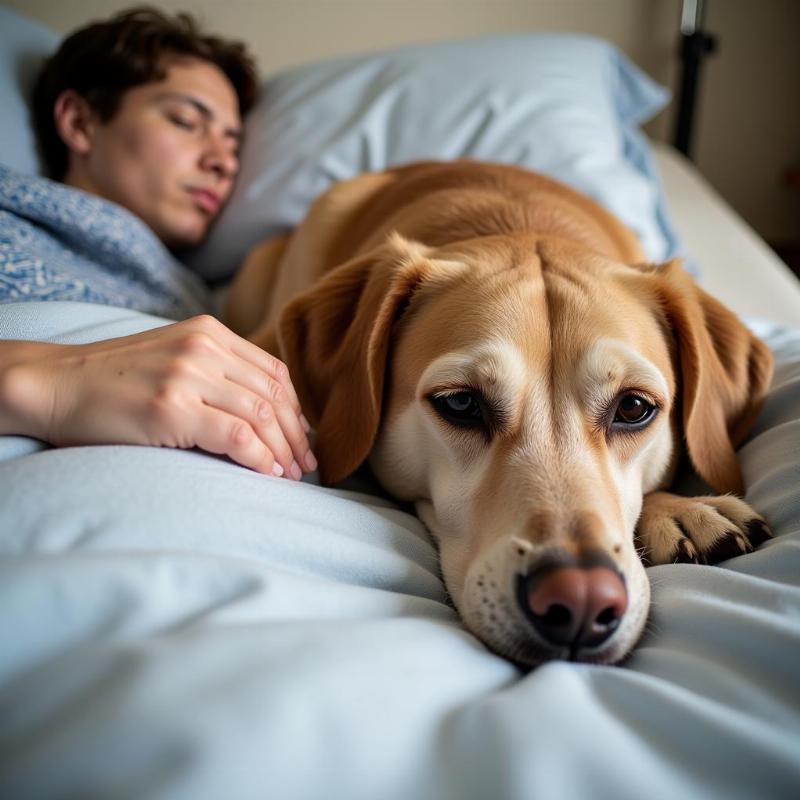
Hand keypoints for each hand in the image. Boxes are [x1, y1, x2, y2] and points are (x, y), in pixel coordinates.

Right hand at [0, 315, 315, 478]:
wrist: (54, 385)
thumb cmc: (114, 381)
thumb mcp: (173, 359)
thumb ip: (216, 372)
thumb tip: (263, 411)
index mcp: (209, 332)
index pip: (274, 372)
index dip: (296, 410)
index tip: (303, 438)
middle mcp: (204, 348)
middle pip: (273, 396)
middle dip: (296, 435)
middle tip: (307, 465)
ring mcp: (188, 375)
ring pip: (261, 417)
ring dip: (283, 452)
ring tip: (291, 475)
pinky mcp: (172, 408)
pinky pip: (238, 438)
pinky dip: (262, 460)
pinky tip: (269, 475)